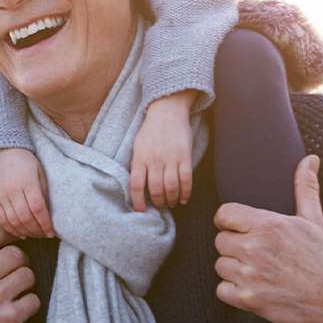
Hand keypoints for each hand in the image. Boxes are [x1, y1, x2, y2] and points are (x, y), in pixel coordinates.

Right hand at [0, 148, 54, 237]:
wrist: (2, 150)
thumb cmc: (24, 159)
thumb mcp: (40, 171)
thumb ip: (44, 191)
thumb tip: (49, 212)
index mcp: (27, 183)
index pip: (37, 209)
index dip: (45, 224)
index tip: (52, 232)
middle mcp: (12, 191)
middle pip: (25, 218)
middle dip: (37, 231)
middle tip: (45, 235)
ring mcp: (1, 196)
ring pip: (13, 221)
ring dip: (26, 232)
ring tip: (35, 234)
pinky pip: (1, 219)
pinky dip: (11, 229)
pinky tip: (21, 233)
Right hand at [0, 225, 40, 322]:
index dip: (5, 235)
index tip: (9, 240)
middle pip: (16, 253)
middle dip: (17, 262)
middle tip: (11, 272)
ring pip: (28, 275)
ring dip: (25, 283)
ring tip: (15, 291)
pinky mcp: (7, 319)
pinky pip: (33, 300)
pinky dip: (28, 305)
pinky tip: (17, 310)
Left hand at [129, 90, 195, 211]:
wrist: (167, 112)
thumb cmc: (150, 131)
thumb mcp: (137, 146)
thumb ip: (137, 165)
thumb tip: (137, 187)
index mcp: (139, 157)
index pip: (135, 185)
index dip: (138, 201)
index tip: (141, 211)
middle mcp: (154, 159)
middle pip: (155, 189)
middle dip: (158, 202)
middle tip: (160, 206)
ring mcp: (170, 158)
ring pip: (171, 187)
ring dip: (171, 199)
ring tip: (171, 203)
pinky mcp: (185, 156)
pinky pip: (186, 179)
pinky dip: (185, 192)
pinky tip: (183, 199)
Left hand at [213, 155, 322, 322]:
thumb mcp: (316, 220)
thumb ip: (305, 188)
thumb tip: (310, 159)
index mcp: (268, 225)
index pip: (224, 214)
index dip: (231, 222)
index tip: (243, 230)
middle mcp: (256, 248)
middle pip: (220, 241)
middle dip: (235, 246)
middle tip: (257, 253)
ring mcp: (251, 275)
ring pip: (220, 266)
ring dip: (234, 269)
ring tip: (258, 271)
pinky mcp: (250, 300)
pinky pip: (222, 290)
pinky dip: (233, 292)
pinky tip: (254, 288)